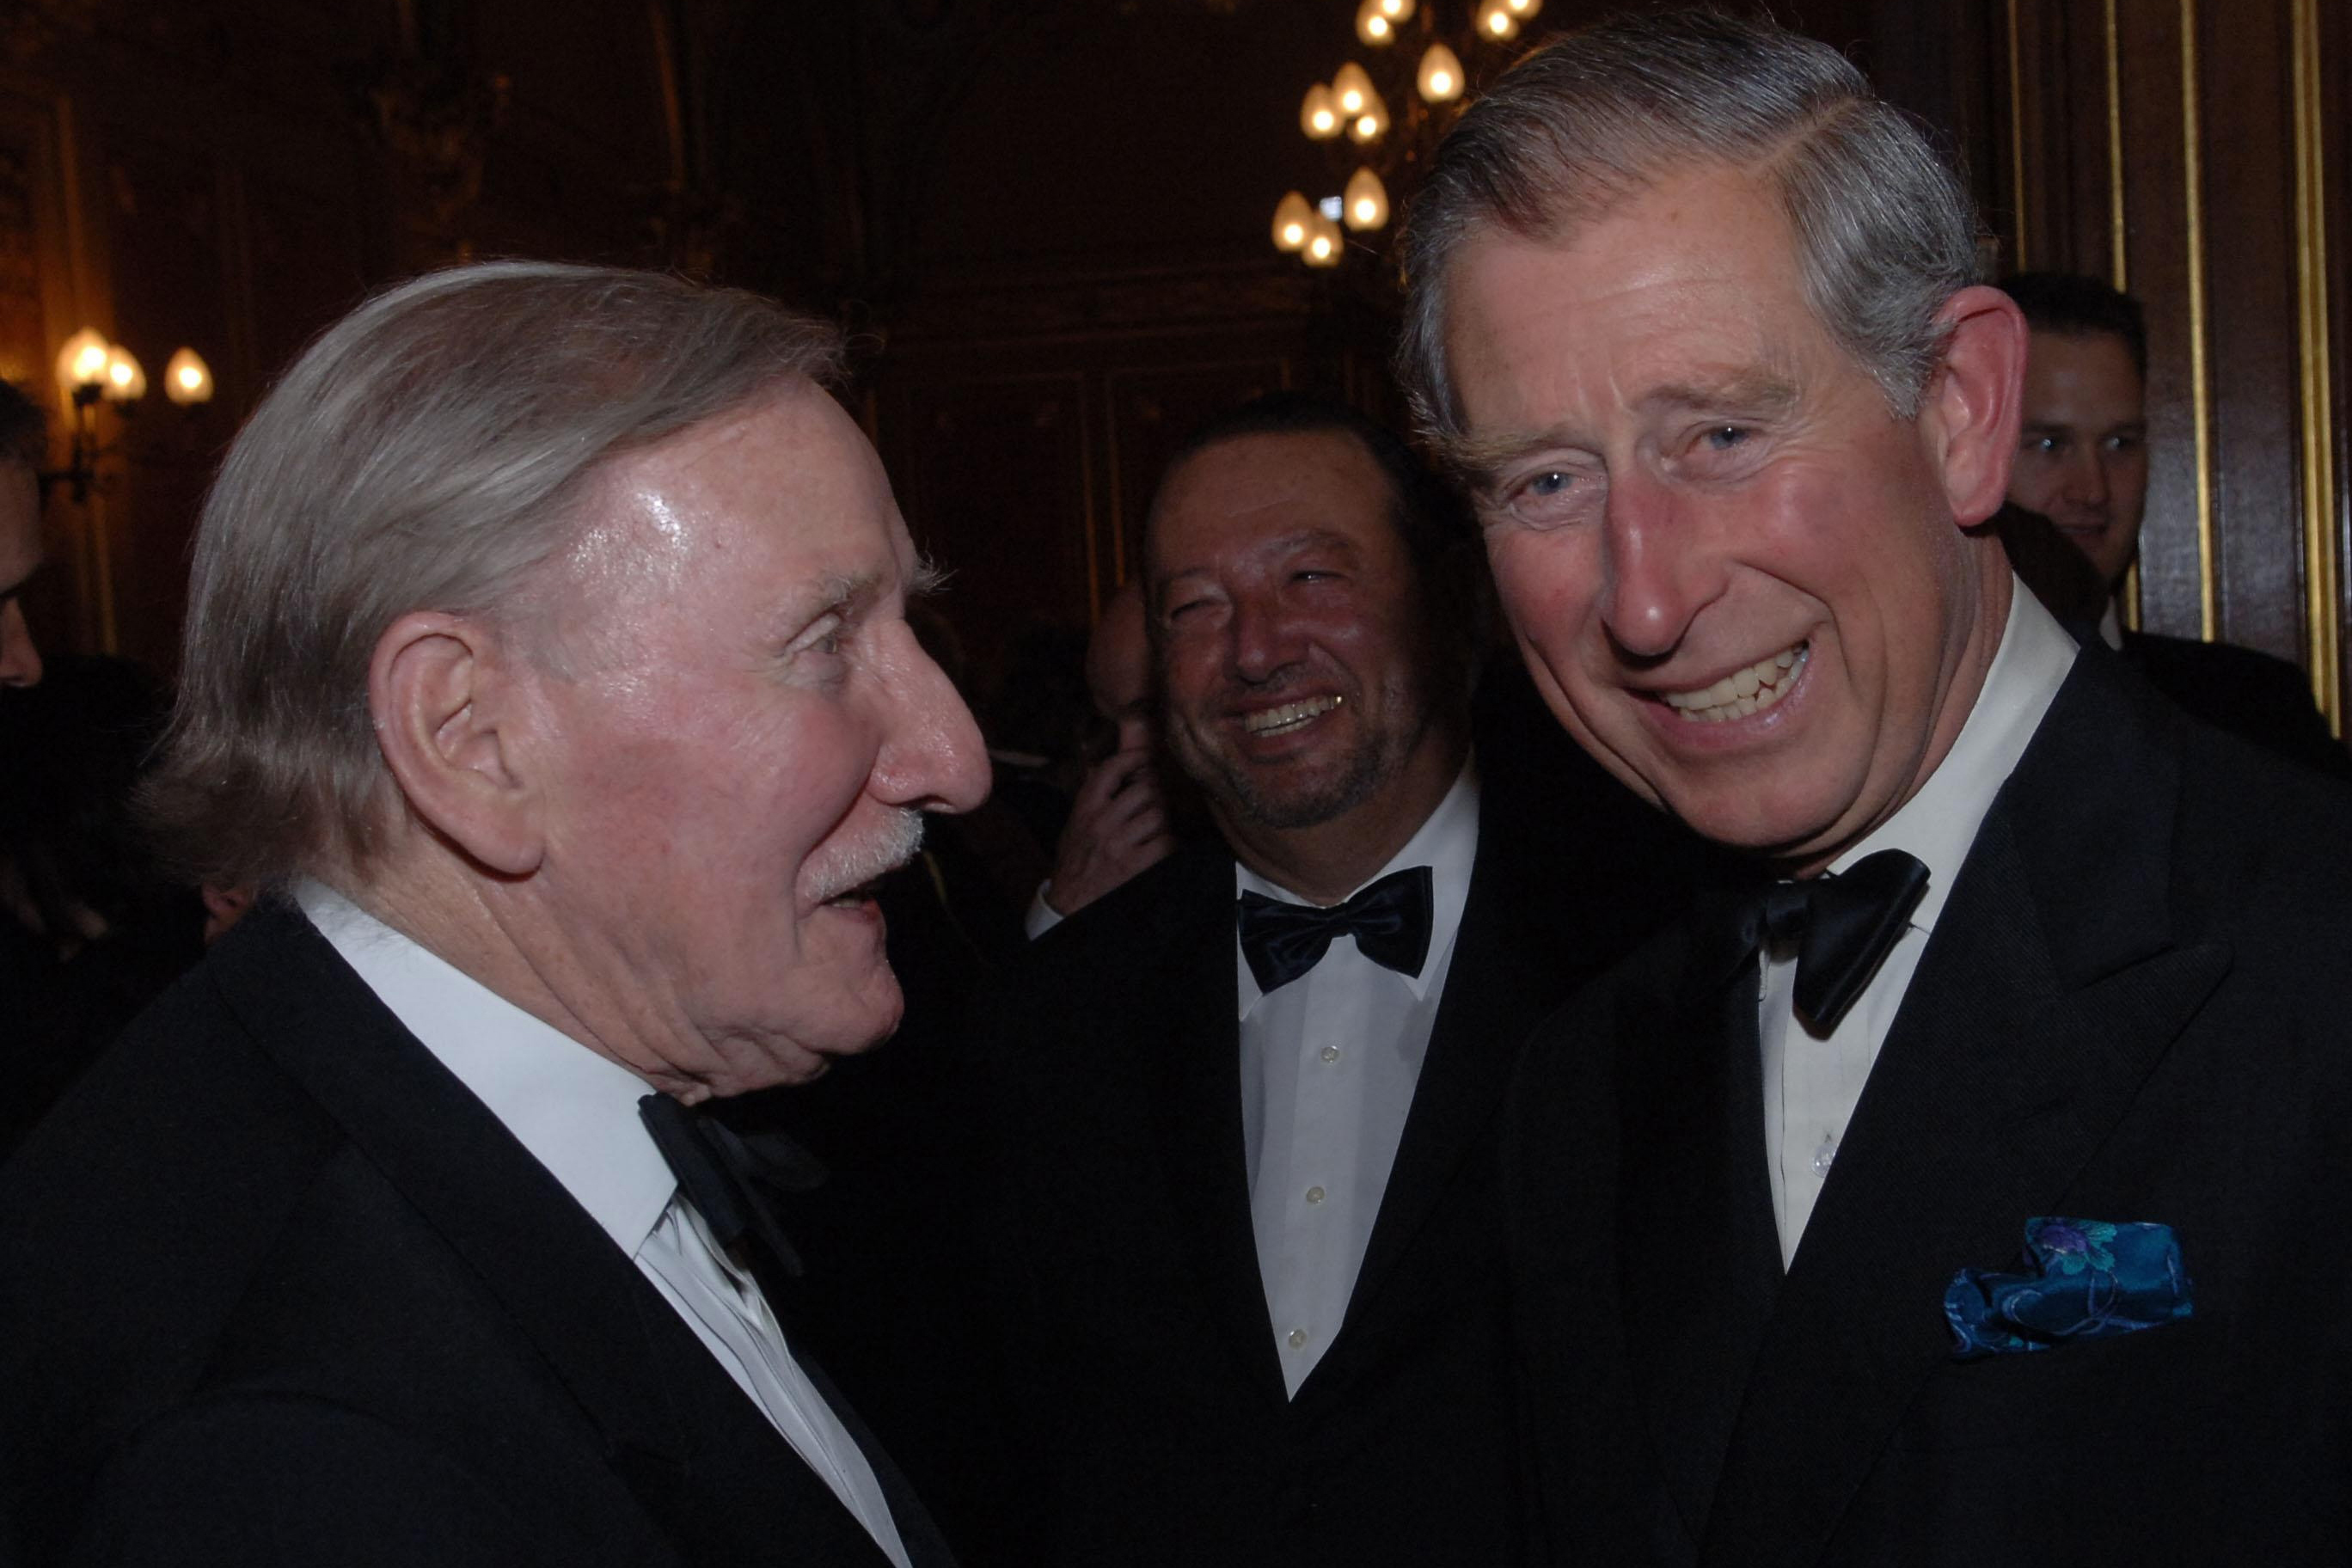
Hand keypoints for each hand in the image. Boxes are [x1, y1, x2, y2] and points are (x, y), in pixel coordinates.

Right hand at [1044, 738, 1174, 916]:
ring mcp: (1118, 844)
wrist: (1070, 901)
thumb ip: (1091, 793)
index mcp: (1085, 808)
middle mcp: (1101, 823)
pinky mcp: (1135, 865)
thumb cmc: (1076, 858)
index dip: (1133, 756)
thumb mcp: (1077, 821)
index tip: (1144, 757)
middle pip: (1145, 789)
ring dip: (1161, 822)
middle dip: (1154, 795)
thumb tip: (1098, 761)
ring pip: (1158, 815)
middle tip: (1150, 805)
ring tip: (1151, 830)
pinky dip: (1167, 845)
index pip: (1111, 769)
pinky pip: (1166, 842)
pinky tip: (1157, 849)